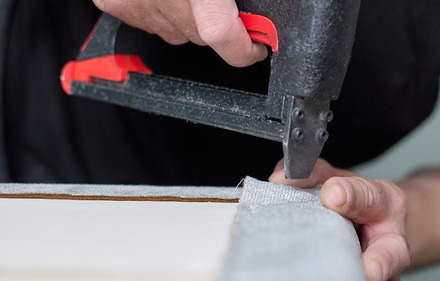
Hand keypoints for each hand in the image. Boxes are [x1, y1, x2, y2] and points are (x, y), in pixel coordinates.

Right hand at [93, 0, 266, 66]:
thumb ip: (232, 1)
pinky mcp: (112, 3)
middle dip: (219, 28)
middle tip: (220, 3)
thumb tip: (258, 23)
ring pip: (177, 33)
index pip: (222, 34)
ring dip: (188, 18)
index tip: (256, 45)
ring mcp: (132, 3)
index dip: (245, 48)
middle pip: (203, 37)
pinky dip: (161, 12)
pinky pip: (151, 22)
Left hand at [269, 159, 410, 280]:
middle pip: (392, 255)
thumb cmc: (351, 207)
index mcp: (380, 206)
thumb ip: (308, 175)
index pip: (369, 196)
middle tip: (367, 276)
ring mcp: (389, 280)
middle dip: (379, 266)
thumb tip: (280, 179)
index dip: (353, 196)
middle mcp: (389, 244)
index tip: (333, 195)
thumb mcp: (332, 180)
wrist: (383, 227)